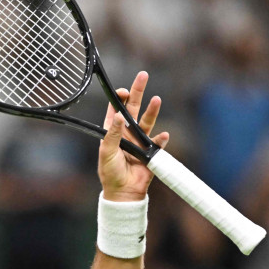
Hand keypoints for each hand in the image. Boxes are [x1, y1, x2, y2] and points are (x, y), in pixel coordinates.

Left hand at [98, 71, 169, 201]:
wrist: (123, 193)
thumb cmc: (110, 172)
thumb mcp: (106, 152)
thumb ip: (112, 133)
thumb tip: (118, 114)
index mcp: (112, 131)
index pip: (115, 108)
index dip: (119, 97)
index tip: (123, 91)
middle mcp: (126, 133)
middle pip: (133, 108)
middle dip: (138, 91)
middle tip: (143, 75)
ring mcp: (140, 141)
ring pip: (147, 121)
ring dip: (152, 111)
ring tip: (156, 99)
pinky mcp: (151, 153)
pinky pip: (158, 143)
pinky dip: (161, 140)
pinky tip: (163, 135)